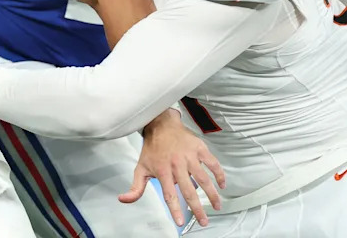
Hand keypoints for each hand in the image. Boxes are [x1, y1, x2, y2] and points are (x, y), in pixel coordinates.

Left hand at [119, 108, 224, 226]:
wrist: (161, 124)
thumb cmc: (152, 148)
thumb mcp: (140, 168)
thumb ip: (135, 187)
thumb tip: (124, 199)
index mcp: (163, 171)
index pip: (169, 194)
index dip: (175, 209)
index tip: (180, 222)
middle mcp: (177, 164)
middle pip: (189, 190)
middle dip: (197, 208)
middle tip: (204, 221)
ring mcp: (190, 156)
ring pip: (204, 178)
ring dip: (212, 194)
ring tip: (216, 206)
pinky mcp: (199, 148)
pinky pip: (212, 163)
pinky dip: (219, 174)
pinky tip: (222, 185)